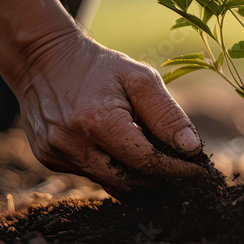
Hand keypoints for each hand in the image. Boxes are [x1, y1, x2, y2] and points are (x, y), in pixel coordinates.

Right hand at [11, 30, 205, 195]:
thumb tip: (191, 148)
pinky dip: (116, 172)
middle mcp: (73, 144)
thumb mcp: (139, 79)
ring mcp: (57, 155)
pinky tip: (129, 157)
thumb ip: (166, 114)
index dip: (177, 171)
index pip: (147, 162)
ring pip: (111, 184)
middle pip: (129, 182)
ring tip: (163, 166)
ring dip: (140, 180)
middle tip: (185, 173)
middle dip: (161, 181)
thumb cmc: (98, 67)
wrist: (42, 59)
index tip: (201, 171)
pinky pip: (93, 176)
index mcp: (98, 122)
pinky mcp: (50, 159)